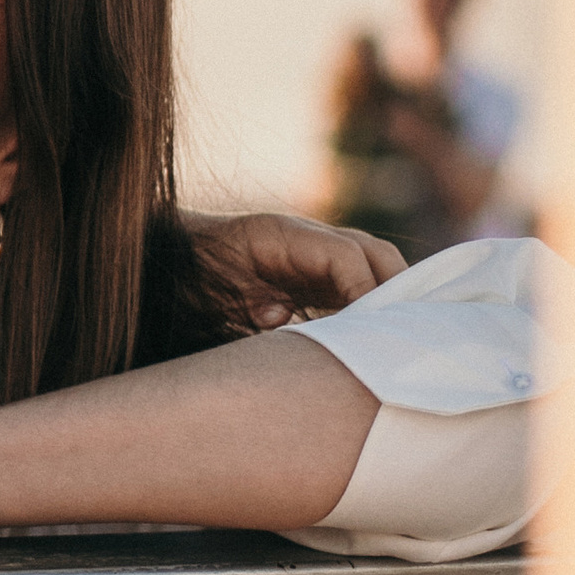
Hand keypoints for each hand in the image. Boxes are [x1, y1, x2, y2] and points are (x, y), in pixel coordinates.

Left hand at [183, 206, 401, 325]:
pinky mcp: (316, 277)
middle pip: (373, 253)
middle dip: (395, 291)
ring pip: (373, 265)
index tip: (369, 329)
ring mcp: (316, 255)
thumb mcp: (208, 286)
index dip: (365, 290)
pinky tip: (375, 337)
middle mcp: (308, 239)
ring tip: (393, 339)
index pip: (345, 254)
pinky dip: (373, 305)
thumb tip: (277, 314)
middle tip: (398, 336)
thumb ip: (243, 298)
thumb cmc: (190, 273)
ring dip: (389, 298)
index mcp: (283, 234)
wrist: (176, 257)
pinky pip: (358, 283)